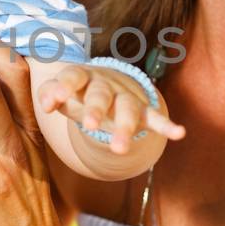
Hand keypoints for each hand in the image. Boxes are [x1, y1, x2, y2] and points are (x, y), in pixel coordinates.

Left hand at [37, 63, 184, 155]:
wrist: (105, 82)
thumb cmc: (77, 91)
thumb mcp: (61, 91)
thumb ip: (49, 94)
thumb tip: (45, 104)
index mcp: (82, 77)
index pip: (73, 77)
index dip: (64, 87)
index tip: (56, 99)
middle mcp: (105, 84)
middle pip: (101, 95)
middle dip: (97, 109)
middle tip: (91, 126)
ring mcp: (125, 96)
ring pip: (128, 108)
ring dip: (125, 127)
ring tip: (119, 149)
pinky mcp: (142, 109)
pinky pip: (155, 117)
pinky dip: (167, 125)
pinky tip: (179, 133)